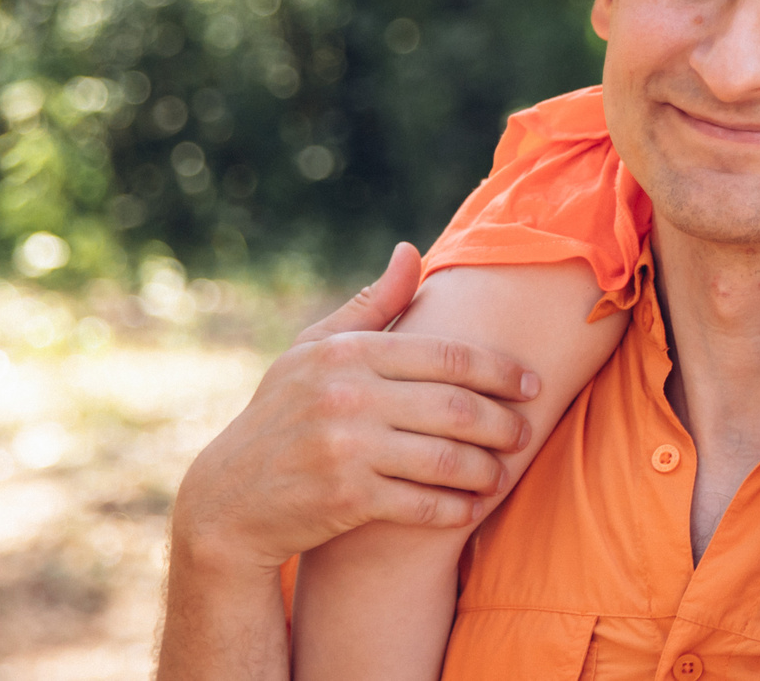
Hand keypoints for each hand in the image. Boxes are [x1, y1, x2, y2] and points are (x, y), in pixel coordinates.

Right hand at [167, 244, 542, 575]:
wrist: (228, 500)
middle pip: (456, 407)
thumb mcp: (314, 351)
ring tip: (503, 473)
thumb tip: (412, 250)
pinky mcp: (345, 499)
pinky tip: (470, 508)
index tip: (531, 383)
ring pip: (446, 459)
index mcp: (348, 353)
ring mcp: (346, 449)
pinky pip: (420, 505)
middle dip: (503, 423)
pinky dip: (453, 509)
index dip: (500, 371)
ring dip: (486, 470)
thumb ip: (372, 305)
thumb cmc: (282, 414)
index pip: (448, 356)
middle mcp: (348, 396)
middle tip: (526, 431)